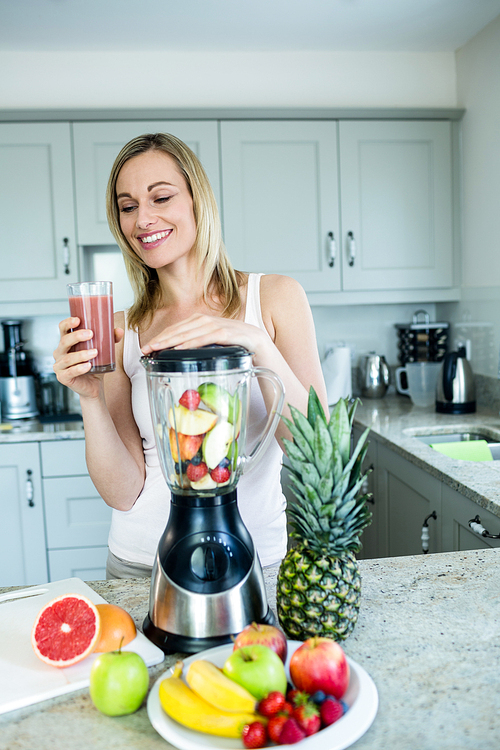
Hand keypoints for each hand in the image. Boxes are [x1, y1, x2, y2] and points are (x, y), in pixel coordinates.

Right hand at [53, 317, 123, 398]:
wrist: (94, 386)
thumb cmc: (95, 365)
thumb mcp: (103, 350)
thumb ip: (110, 340)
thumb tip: (119, 330)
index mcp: (66, 343)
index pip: (62, 329)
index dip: (68, 323)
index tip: (78, 319)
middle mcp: (60, 352)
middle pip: (64, 341)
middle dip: (77, 336)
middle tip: (91, 334)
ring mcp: (59, 366)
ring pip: (68, 358)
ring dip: (82, 354)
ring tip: (95, 352)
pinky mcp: (62, 377)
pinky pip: (70, 372)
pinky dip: (79, 368)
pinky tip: (88, 366)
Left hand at [140, 313, 268, 355]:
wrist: (268, 354)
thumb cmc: (242, 355)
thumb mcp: (218, 351)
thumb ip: (202, 350)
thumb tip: (179, 358)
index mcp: (208, 323)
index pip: (181, 327)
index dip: (164, 335)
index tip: (148, 346)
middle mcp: (214, 321)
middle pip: (183, 327)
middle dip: (163, 338)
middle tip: (146, 348)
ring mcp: (225, 326)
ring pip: (193, 330)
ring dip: (174, 339)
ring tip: (157, 348)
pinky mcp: (234, 335)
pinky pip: (209, 337)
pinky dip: (194, 342)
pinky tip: (180, 349)